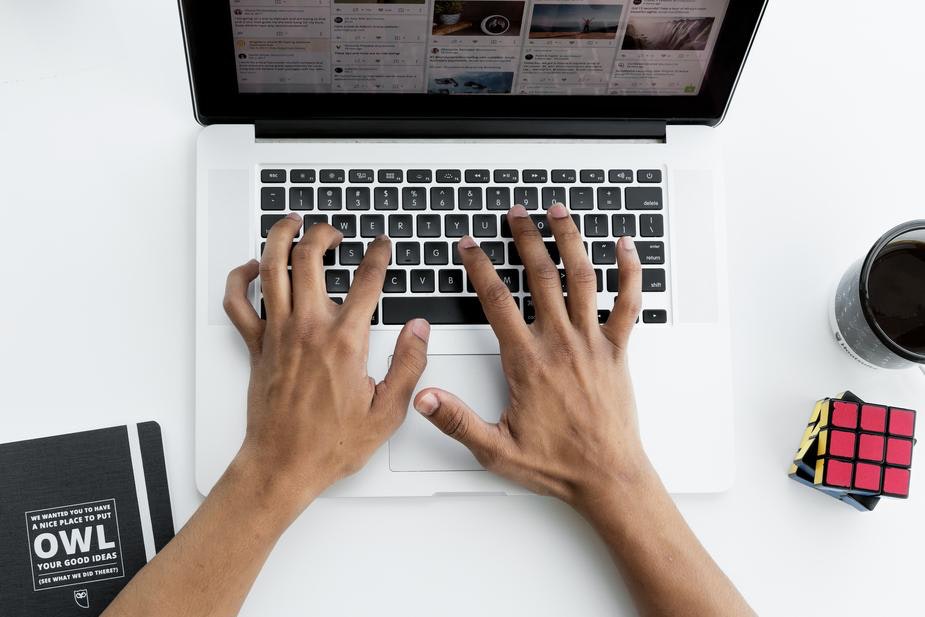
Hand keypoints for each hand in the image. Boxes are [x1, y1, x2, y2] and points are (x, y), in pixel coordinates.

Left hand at [223, 213, 429, 513]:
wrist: (283, 465)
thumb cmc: (329, 444)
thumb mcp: (387, 411)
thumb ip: (408, 364)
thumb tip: (418, 330)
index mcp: (345, 342)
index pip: (367, 281)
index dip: (378, 255)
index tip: (382, 246)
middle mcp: (308, 329)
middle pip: (309, 258)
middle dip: (324, 234)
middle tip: (335, 233)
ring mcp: (277, 333)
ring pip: (271, 267)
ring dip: (280, 237)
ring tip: (293, 224)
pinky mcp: (256, 345)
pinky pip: (239, 302)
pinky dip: (240, 277)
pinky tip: (252, 267)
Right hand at [413, 203, 649, 508]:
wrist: (607, 477)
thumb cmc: (556, 464)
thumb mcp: (496, 449)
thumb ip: (457, 420)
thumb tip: (423, 397)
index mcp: (527, 362)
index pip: (496, 302)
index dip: (479, 268)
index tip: (469, 246)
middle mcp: (561, 344)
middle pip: (540, 277)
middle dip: (526, 239)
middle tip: (516, 213)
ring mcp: (593, 343)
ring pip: (582, 279)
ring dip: (570, 241)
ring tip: (559, 212)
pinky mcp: (618, 351)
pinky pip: (627, 303)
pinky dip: (629, 272)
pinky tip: (625, 248)